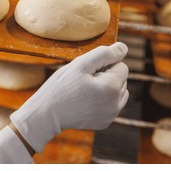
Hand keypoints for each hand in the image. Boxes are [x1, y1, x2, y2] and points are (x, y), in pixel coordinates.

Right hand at [10, 42, 128, 152]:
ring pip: (118, 92)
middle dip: (106, 76)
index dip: (104, 64)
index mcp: (112, 88)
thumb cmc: (61, 86)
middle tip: (83, 81)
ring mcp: (111, 115)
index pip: (121, 65)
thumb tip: (124, 48)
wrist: (46, 114)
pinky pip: (111, 105)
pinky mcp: (105, 122)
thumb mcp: (80, 64)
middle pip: (121, 79)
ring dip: (106, 88)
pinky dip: (102, 100)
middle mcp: (116, 104)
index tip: (87, 72)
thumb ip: (104, 54)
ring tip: (85, 91)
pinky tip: (85, 101)